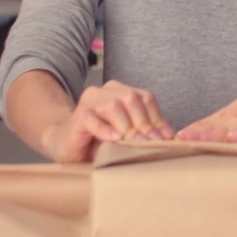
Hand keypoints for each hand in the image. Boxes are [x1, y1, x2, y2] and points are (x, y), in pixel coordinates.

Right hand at [41, 80, 174, 162]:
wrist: (66, 144)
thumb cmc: (100, 141)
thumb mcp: (127, 136)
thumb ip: (145, 132)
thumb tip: (170, 137)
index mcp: (122, 93)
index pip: (146, 98)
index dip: (158, 117)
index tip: (167, 138)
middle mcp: (106, 92)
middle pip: (132, 98)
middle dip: (145, 123)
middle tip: (152, 143)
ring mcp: (90, 102)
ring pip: (114, 105)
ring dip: (127, 126)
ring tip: (135, 143)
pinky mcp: (78, 116)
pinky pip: (92, 118)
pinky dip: (105, 129)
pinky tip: (115, 139)